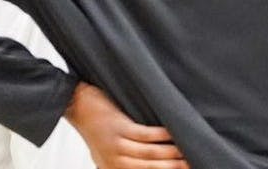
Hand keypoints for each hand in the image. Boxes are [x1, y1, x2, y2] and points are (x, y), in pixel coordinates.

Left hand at [64, 82, 188, 168]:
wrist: (74, 104)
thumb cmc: (96, 124)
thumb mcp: (107, 151)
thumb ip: (127, 160)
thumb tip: (156, 161)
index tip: (185, 168)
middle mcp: (113, 162)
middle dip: (173, 168)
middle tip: (193, 164)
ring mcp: (115, 146)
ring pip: (149, 155)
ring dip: (171, 154)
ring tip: (188, 151)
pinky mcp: (117, 128)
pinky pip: (144, 135)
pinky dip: (161, 135)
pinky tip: (172, 133)